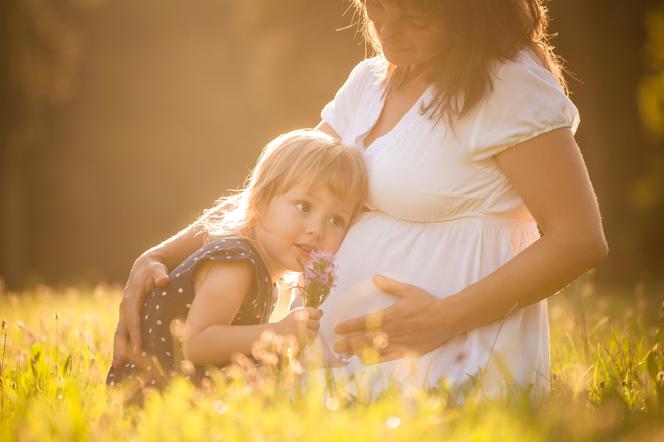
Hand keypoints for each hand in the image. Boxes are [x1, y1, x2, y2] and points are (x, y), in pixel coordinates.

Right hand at [111, 253, 169, 367]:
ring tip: (117, 367)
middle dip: (120, 348)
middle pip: (121, 330)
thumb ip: (160, 274)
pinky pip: (124, 332)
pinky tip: (126, 358)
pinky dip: (123, 345)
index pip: (133, 320)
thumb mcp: (157, 269)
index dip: (135, 335)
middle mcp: (125, 307)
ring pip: (120, 333)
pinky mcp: (128, 316)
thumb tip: (164, 280)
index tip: (138, 349)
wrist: (145, 266)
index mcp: (131, 298)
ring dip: (118, 350)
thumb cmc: (153, 269)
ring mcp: (125, 312)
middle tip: (119, 365)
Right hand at [277, 307, 322, 345]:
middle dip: (314, 326)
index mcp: (300, 312)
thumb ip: (310, 312)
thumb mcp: (297, 313)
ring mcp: (301, 332)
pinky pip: (310, 341)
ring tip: (305, 333)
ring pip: (315, 334)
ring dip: (311, 334)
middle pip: (317, 324)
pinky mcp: (300, 341)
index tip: (311, 318)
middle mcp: (301, 321)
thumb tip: (322, 312)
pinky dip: (307, 340)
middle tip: (307, 327)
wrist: (276, 333)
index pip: (316, 313)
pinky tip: (302, 338)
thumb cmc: (288, 322)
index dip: (316, 316)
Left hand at [333, 275, 453, 361]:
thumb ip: (390, 286)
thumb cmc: (426, 303)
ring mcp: (396, 343)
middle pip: (364, 339)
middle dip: (348, 343)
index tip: (337, 328)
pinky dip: (375, 360)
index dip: (349, 326)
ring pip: (373, 350)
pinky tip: (366, 361)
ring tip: (346, 355)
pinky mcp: (405, 352)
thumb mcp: (408, 290)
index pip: (363, 322)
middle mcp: (389, 331)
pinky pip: (387, 358)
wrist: (445, 319)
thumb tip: (375, 278)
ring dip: (358, 352)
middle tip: (335, 346)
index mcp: (388, 316)